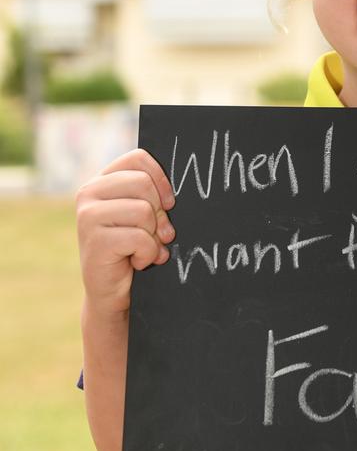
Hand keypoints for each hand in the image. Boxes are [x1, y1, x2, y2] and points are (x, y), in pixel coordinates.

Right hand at [76, 148, 175, 314]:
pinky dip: (148, 254)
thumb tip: (174, 193)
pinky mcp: (94, 240)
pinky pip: (140, 238)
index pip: (138, 158)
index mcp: (101, 180)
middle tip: (158, 234)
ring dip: (153, 237)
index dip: (161, 178)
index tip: (169, 202)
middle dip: (159, 213)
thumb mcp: (141, 215)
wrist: (112, 292)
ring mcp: (88, 216)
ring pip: (144, 211)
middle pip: (144, 183)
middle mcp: (89, 193)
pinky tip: (136, 262)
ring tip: (143, 249)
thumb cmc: (132, 248)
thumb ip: (150, 195)